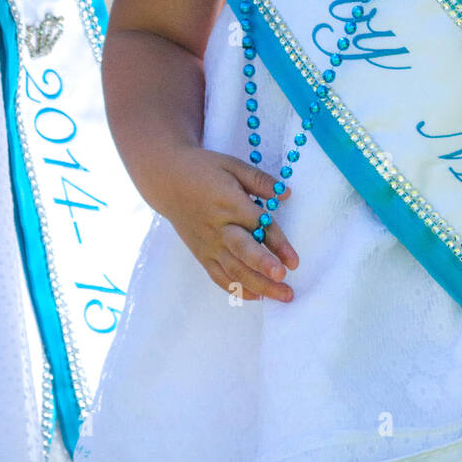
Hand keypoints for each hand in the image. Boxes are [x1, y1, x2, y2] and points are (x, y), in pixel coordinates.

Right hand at [160, 145, 298, 300]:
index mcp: (229, 203)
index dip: (278, 243)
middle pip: (243, 251)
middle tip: (283, 279)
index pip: (258, 226)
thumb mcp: (232, 165)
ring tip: (282, 295)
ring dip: (258, 285)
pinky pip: (218, 276)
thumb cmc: (203, 169)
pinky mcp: (201, 254)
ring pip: (233, 270)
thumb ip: (259, 180)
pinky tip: (257, 296)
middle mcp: (219, 227)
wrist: (166, 180)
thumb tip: (286, 194)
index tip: (294, 261)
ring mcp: (208, 244)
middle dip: (263, 267)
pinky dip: (236, 289)